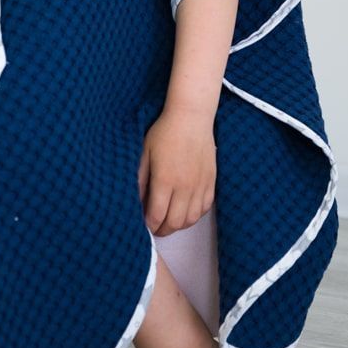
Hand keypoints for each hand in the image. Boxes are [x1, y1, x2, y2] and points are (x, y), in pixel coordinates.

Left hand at [138, 107, 216, 235]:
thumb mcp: (144, 153)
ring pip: (191, 219)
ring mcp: (200, 185)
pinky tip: (185, 211)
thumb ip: (140, 179)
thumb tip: (136, 201)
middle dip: (163, 230)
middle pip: (174, 223)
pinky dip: (194, 215)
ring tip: (169, 222)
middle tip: (155, 228)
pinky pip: (204, 209)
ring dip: (178, 225)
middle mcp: (184, 186)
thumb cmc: (165, 132)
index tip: (144, 225)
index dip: (149, 225)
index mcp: (165, 179)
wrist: (191, 118)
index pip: (157, 215)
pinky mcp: (211, 182)